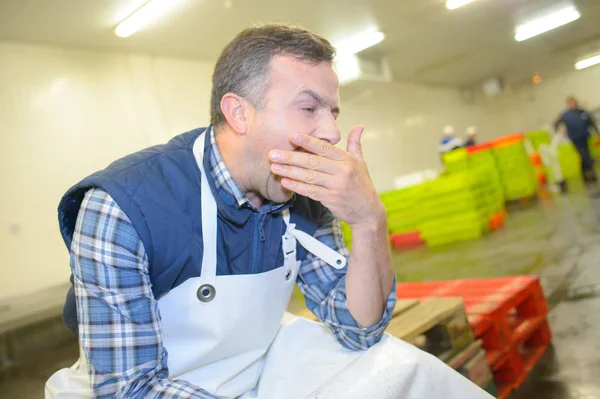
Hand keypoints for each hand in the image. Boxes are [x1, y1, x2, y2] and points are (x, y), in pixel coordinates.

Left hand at [269, 126, 385, 229]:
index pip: (325, 148)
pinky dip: (297, 187)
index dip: (308, 141)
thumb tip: (359, 126)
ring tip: (274, 167)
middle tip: (273, 153)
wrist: (368, 212)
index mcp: (347, 160)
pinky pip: (310, 191)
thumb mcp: (361, 163)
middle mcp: (342, 171)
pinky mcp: (331, 199)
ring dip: (290, 172)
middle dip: (291, 157)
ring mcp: (336, 186)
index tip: (292, 135)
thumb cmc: (362, 185)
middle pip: (313, 162)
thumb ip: (355, 144)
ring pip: (309, 177)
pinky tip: (285, 182)